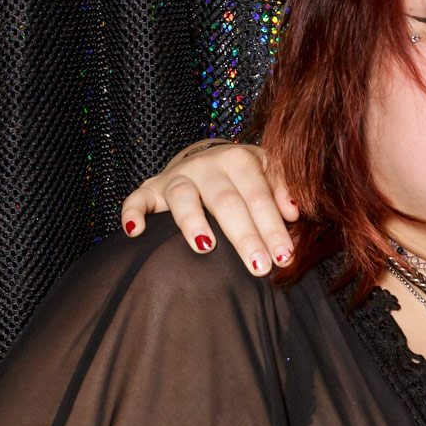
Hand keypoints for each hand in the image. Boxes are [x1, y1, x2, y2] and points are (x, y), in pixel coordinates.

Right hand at [119, 140, 298, 273]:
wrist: (206, 158)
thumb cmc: (244, 176)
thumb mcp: (268, 174)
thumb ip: (283, 188)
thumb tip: (293, 212)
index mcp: (239, 160)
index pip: (258, 196)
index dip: (272, 226)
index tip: (284, 257)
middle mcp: (206, 165)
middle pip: (226, 201)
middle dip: (244, 235)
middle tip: (259, 267)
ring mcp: (177, 176)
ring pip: (183, 196)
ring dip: (193, 222)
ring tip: (206, 248)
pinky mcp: (151, 189)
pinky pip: (137, 198)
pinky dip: (133, 212)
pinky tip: (135, 232)